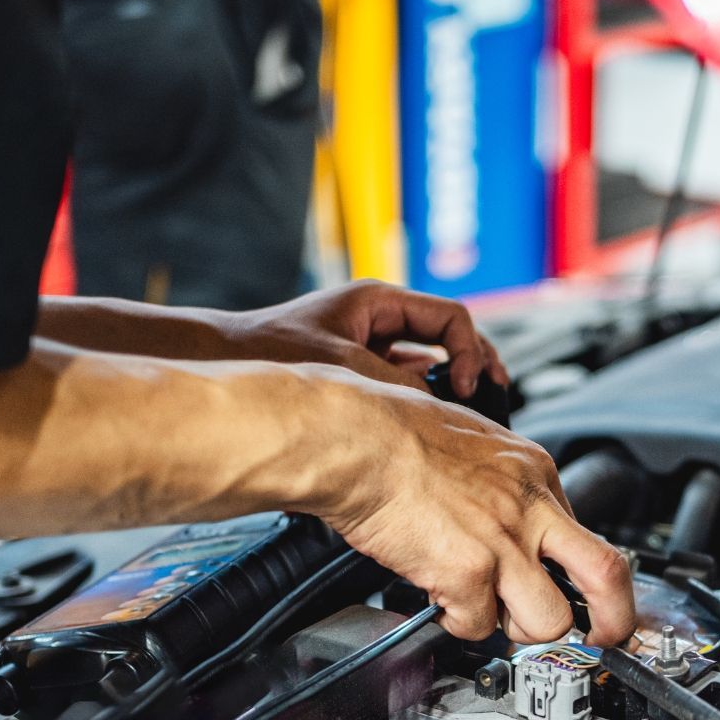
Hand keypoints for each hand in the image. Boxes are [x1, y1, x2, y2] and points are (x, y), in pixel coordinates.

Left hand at [222, 280, 507, 395]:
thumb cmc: (271, 350)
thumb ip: (395, 384)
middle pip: (449, 334)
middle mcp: (380, 318)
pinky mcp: (361, 369)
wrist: (227, 360)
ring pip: (430, 358)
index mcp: (379, 301)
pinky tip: (428, 418)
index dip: (469, 350)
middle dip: (475, 363)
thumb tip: (438, 406)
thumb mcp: (343, 366)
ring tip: (469, 409)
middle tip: (493, 392)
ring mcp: (371, 343)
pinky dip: (422, 396)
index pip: (450, 317)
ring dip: (450, 382)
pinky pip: (406, 380)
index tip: (468, 385)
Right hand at [311, 370, 634, 645]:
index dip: (576, 573)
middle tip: (604, 637)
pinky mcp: (468, 572)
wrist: (356, 438)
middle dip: (613, 619)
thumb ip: (501, 484)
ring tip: (488, 609)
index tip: (577, 591)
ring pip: (549, 620)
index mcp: (534, 472)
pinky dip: (458, 621)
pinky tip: (440, 597)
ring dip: (518, 628)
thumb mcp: (474, 440)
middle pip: (606, 575)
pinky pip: (478, 626)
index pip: (584, 534)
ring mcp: (503, 543)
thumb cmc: (394, 432)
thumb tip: (506, 517)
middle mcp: (529, 507)